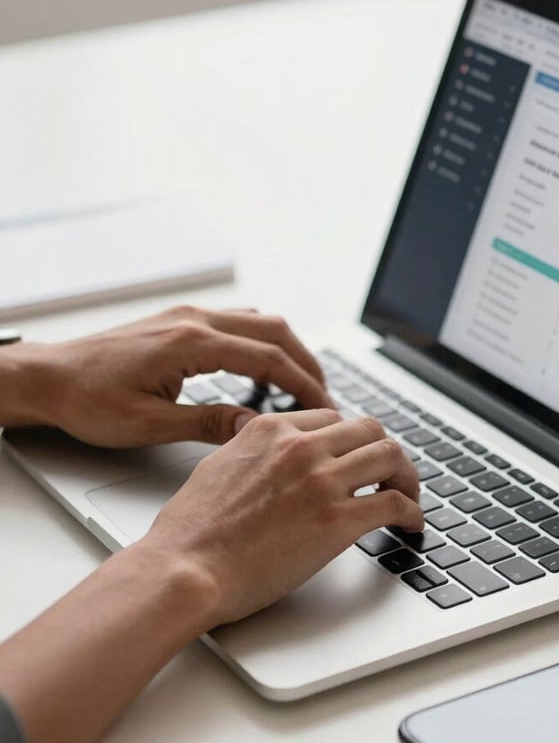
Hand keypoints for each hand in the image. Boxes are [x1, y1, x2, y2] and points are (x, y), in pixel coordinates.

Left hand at [0, 305, 332, 446]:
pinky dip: (262, 341)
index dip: (303, 384)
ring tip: (303, 383)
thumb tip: (256, 426)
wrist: (50, 377)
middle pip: (274, 331)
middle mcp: (194, 320)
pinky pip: (238, 321)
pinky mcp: (181, 321)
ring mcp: (188, 316)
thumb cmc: (89, 401)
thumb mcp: (150, 424)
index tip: (324, 407)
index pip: (268, 358)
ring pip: (259, 321)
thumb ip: (209, 422)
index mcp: (191, 343)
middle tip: (325, 397)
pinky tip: (264, 366)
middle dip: (306, 363)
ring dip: (287, 349)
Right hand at [141, 409, 422, 624]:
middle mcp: (300, 447)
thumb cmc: (191, 530)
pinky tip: (410, 524)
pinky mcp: (337, 521)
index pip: (331, 418)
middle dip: (384, 451)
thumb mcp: (216, 465)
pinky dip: (412, 512)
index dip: (349, 440)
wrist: (185, 570)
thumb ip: (247, 447)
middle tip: (391, 473)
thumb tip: (259, 442)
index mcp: (270, 429)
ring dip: (406, 477)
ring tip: (408, 496)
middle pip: (369, 429)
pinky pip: (394, 503)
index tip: (356, 458)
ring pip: (390, 456)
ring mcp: (321, 481)